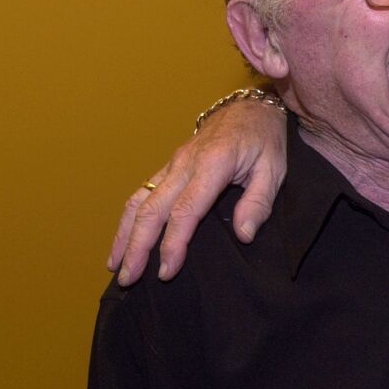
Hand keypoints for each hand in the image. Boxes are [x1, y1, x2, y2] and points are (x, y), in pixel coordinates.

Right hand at [109, 97, 288, 284]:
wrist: (250, 108)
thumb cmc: (265, 140)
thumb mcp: (274, 169)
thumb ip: (259, 202)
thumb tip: (243, 235)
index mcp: (213, 164)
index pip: (185, 210)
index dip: (173, 243)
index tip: (167, 271)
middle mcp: (185, 163)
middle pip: (153, 209)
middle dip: (137, 246)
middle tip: (128, 279)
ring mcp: (173, 164)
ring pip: (139, 201)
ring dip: (124, 235)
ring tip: (115, 267)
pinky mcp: (168, 168)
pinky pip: (142, 194)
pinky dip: (128, 220)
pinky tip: (122, 241)